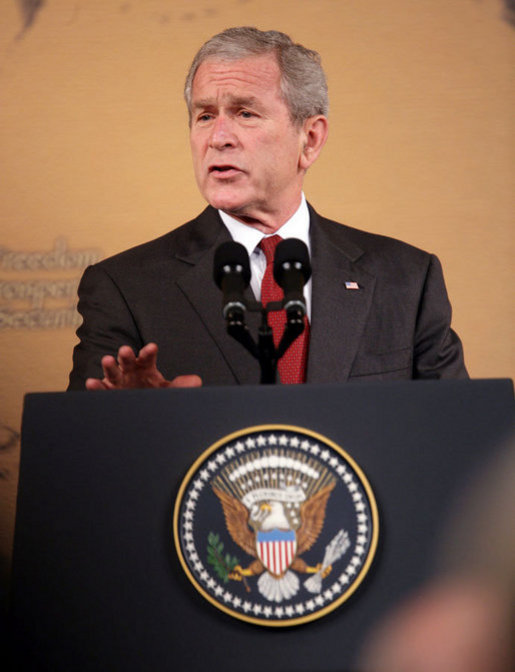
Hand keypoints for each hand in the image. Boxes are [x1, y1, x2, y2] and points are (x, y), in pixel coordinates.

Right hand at [85, 343, 201, 389]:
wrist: (146, 414)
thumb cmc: (157, 396)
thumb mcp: (171, 391)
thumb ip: (182, 386)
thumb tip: (196, 381)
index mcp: (147, 367)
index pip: (148, 357)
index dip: (149, 352)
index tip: (152, 348)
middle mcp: (131, 371)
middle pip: (128, 360)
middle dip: (126, 355)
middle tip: (126, 350)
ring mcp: (119, 382)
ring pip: (112, 371)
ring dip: (109, 365)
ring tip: (107, 360)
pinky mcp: (109, 393)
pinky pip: (102, 389)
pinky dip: (96, 386)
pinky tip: (92, 383)